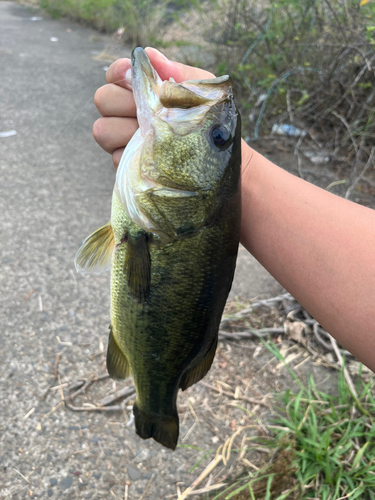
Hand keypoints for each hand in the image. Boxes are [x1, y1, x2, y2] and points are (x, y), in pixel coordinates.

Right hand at [93, 47, 214, 168]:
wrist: (216, 155)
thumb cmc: (208, 121)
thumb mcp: (200, 93)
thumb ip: (178, 72)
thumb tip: (149, 54)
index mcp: (143, 90)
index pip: (115, 74)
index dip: (119, 73)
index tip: (132, 78)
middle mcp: (127, 112)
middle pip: (103, 99)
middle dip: (122, 103)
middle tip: (146, 111)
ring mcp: (124, 139)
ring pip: (102, 130)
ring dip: (124, 131)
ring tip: (150, 135)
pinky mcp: (127, 165)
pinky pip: (115, 157)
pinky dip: (133, 156)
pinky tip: (153, 155)